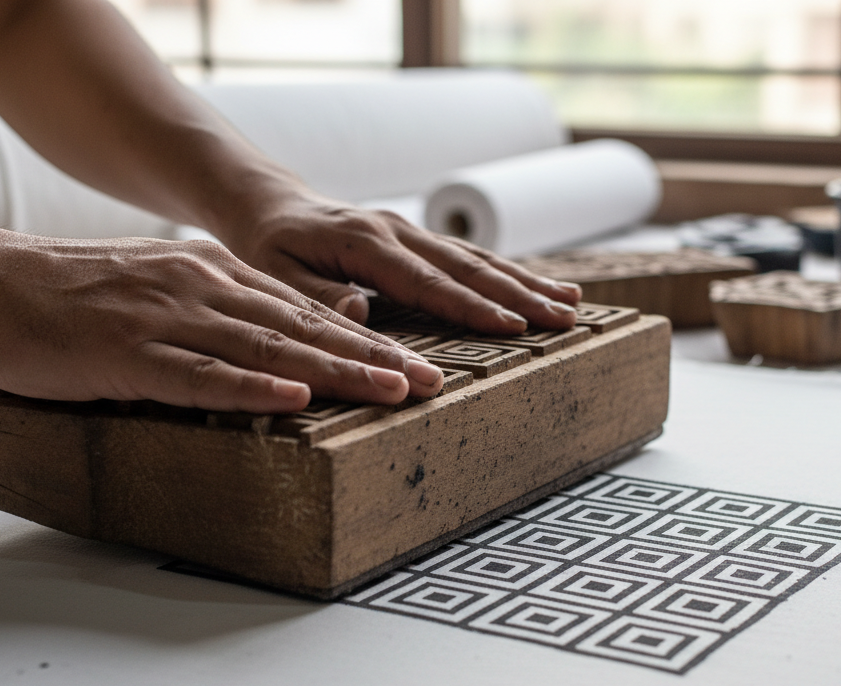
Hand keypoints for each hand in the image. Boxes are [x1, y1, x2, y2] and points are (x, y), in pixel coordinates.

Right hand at [0, 231, 444, 412]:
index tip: (416, 365)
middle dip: (373, 360)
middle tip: (431, 384)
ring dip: (334, 374)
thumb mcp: (164, 293)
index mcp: (215, 277)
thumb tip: (271, 353)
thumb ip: (217, 317)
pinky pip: (200, 376)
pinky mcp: (129, 355)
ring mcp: (169, 321)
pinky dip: (250, 390)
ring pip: (268, 351)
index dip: (366, 341)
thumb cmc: (76, 300)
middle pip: (305, 330)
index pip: (306, 312)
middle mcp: (204, 290)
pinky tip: (293, 402)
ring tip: (390, 393)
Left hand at [224, 192, 582, 332]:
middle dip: (520, 295)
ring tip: (572, 306)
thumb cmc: (267, 246)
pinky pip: (470, 258)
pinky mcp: (419, 239)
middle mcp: (397, 230)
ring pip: (477, 260)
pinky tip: (543, 289)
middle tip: (565, 320)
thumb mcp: (274, 273)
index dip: (470, 306)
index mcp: (364, 242)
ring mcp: (412, 231)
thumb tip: (360, 315)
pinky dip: (509, 275)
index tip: (513, 326)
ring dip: (527, 283)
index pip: (426, 281)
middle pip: (467, 267)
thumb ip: (316, 295)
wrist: (270, 204)